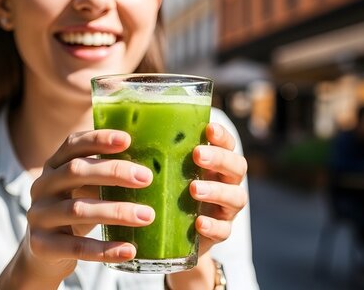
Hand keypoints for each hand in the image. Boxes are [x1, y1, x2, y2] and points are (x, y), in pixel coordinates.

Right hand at [12, 130, 154, 285]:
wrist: (42, 256)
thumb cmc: (74, 215)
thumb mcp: (84, 191)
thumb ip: (106, 177)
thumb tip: (153, 168)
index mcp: (54, 166)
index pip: (73, 144)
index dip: (99, 139)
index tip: (127, 140)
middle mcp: (42, 186)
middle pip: (76, 171)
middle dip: (113, 172)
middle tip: (146, 178)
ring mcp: (39, 215)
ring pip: (78, 209)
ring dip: (116, 211)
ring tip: (147, 216)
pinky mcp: (41, 245)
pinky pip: (76, 247)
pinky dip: (105, 249)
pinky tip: (129, 250)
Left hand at [166, 123, 247, 289]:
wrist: (172, 235)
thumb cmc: (168, 191)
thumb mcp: (165, 172)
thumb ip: (158, 156)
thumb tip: (126, 133)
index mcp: (216, 163)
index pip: (227, 144)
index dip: (221, 135)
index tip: (208, 128)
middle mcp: (227, 182)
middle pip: (236, 166)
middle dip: (219, 159)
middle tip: (197, 155)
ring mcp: (227, 208)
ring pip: (235, 197)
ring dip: (216, 191)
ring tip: (194, 189)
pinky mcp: (220, 232)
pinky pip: (224, 229)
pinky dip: (213, 226)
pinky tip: (198, 223)